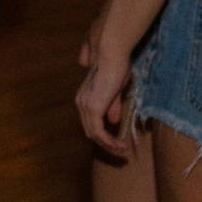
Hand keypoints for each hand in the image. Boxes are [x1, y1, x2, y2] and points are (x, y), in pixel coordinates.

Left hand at [73, 25, 134, 155]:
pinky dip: (109, 141)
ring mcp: (85, 105)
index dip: (102, 133)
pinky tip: (119, 145)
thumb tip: (113, 121)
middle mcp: (81, 102)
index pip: (89, 122)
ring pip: (93, 134)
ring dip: (108, 144)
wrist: (111, 53)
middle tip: (120, 148)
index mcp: (84, 97)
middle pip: (89, 130)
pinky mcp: (93, 108)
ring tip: (121, 149)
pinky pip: (99, 132)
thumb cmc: (116, 65)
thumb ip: (112, 106)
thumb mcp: (115, 89)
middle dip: (104, 142)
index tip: (117, 139)